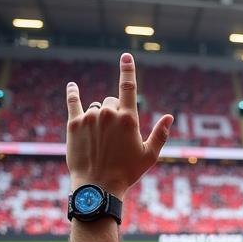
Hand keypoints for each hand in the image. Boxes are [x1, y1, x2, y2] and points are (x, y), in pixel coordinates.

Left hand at [65, 53, 172, 197]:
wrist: (98, 186)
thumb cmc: (127, 172)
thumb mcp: (150, 156)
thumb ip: (160, 134)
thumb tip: (170, 117)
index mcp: (128, 119)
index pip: (128, 87)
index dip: (127, 69)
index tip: (125, 55)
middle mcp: (108, 114)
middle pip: (112, 102)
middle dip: (116, 113)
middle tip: (116, 137)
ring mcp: (89, 117)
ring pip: (97, 107)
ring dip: (100, 116)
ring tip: (101, 139)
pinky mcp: (74, 124)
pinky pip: (73, 102)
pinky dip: (73, 93)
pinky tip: (72, 86)